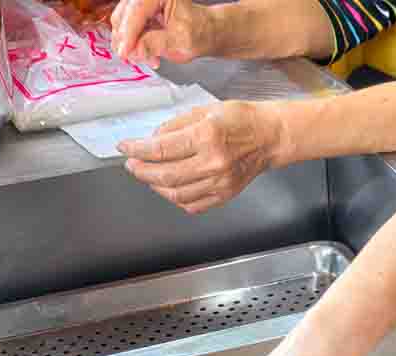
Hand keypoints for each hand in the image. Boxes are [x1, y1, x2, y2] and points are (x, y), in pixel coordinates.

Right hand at [111, 0, 216, 64]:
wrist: (203, 32)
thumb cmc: (198, 32)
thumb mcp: (180, 42)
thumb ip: (156, 44)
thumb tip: (136, 50)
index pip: (137, 10)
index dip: (129, 33)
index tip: (125, 52)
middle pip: (124, 15)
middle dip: (128, 40)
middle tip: (135, 58)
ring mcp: (141, 2)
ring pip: (122, 23)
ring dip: (131, 44)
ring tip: (148, 57)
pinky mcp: (138, 12)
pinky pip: (126, 29)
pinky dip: (133, 44)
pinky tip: (147, 54)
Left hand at [119, 102, 281, 212]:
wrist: (269, 137)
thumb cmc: (241, 120)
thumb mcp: (204, 110)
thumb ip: (175, 125)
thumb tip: (152, 140)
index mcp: (207, 136)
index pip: (161, 149)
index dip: (137, 149)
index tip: (125, 147)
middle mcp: (213, 163)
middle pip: (165, 175)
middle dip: (141, 170)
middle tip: (131, 164)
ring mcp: (219, 183)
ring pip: (176, 193)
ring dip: (155, 186)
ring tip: (147, 175)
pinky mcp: (224, 195)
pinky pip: (192, 204)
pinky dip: (174, 198)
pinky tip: (168, 187)